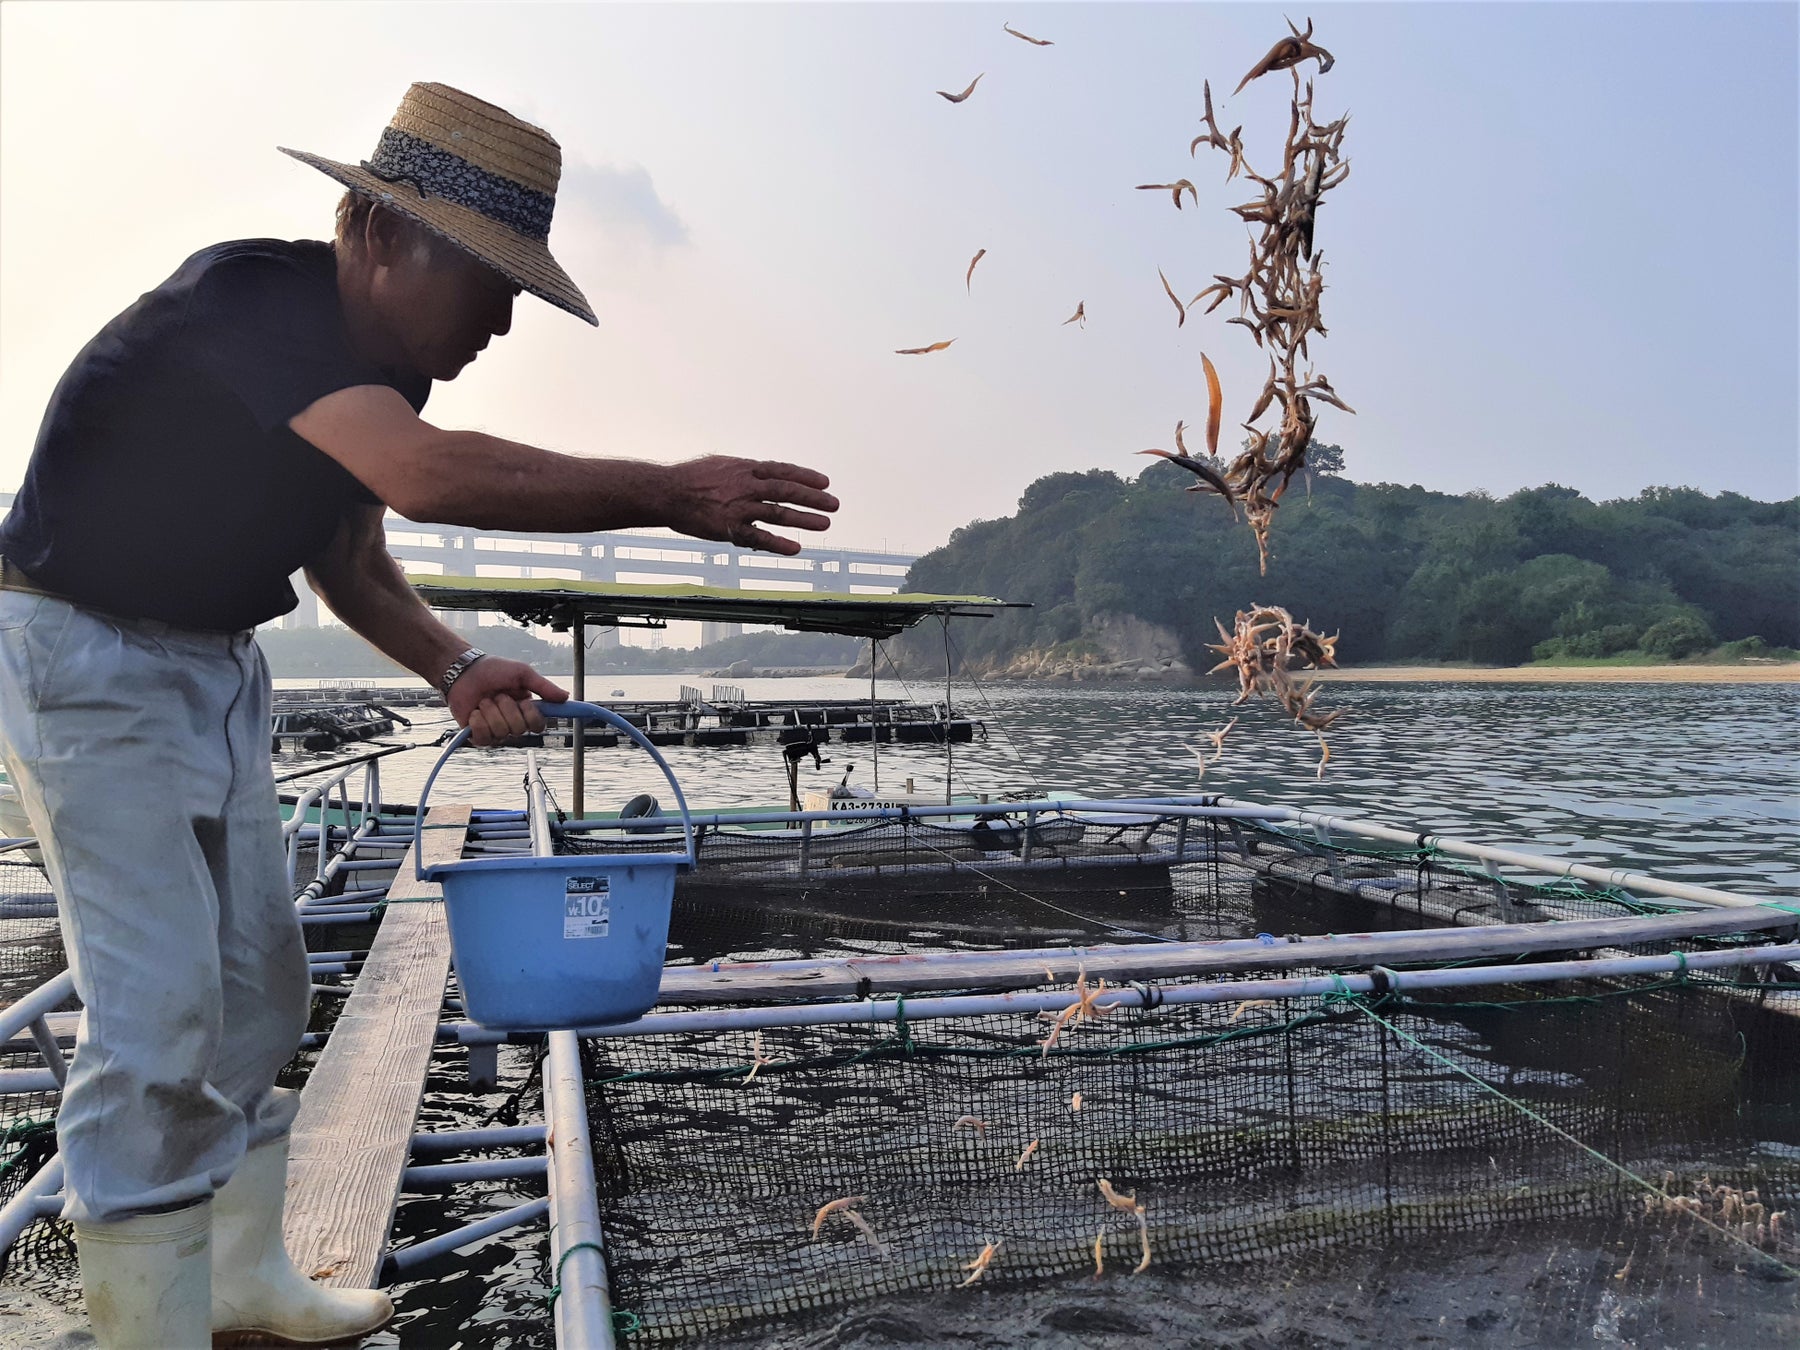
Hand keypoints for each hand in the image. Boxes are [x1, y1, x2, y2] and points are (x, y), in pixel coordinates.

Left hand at [445, 657, 569, 746]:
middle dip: (507, 707)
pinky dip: (478, 721)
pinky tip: (475, 712)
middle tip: (499, 694)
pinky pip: (485, 737)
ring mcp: (496, 732)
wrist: (464, 672)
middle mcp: (513, 723)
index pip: (539, 724)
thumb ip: (543, 687)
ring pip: (502, 731)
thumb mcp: (522, 673)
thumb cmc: (493, 670)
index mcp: (526, 710)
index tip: (533, 708)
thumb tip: (565, 697)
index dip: (536, 717)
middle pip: (520, 728)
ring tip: (484, 700)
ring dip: (491, 711)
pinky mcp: (479, 736)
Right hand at [663, 457, 837, 554]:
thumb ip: (745, 470)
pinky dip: (778, 542)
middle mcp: (746, 485)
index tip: (825, 482)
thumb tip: (764, 472)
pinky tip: (795, 548)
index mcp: (746, 468)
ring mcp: (739, 507)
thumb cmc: (691, 478)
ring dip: (803, 519)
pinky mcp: (728, 528)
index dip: (806, 476)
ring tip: (824, 524)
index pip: (783, 470)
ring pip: (778, 512)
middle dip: (813, 497)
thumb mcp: (722, 464)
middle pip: (787, 490)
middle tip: (834, 504)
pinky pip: (758, 537)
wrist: (666, 492)